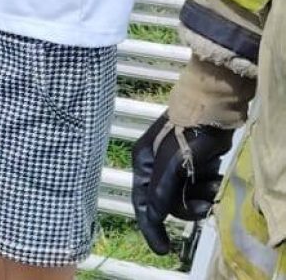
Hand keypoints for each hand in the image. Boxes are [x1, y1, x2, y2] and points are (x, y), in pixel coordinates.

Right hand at [131, 113, 233, 254]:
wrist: (212, 107)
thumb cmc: (186, 133)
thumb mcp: (171, 164)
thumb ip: (160, 192)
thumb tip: (153, 217)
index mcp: (142, 164)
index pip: (143, 204)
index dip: (151, 228)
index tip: (164, 250)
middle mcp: (155, 167)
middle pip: (167, 202)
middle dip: (187, 207)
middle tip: (205, 208)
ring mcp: (173, 165)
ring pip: (185, 195)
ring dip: (200, 196)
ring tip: (214, 185)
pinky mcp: (191, 163)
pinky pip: (197, 186)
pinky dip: (207, 185)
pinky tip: (215, 177)